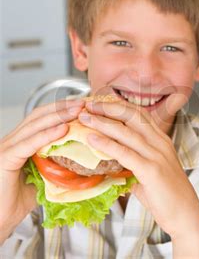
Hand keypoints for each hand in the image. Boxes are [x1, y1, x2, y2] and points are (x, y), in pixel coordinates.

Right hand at [0, 98, 83, 240]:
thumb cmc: (18, 202)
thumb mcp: (44, 178)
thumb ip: (58, 165)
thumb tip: (84, 159)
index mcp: (21, 142)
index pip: (41, 118)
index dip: (62, 110)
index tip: (83, 105)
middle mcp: (12, 141)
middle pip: (39, 116)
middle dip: (63, 107)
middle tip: (84, 102)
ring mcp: (7, 148)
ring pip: (34, 126)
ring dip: (58, 116)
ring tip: (78, 110)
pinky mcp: (5, 159)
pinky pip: (28, 144)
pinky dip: (47, 135)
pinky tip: (63, 129)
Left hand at [79, 99, 198, 256]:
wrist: (185, 214)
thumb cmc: (167, 196)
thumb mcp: (150, 172)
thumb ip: (132, 163)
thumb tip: (107, 163)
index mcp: (162, 140)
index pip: (139, 114)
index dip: (118, 105)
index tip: (99, 102)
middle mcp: (161, 143)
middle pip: (133, 116)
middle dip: (109, 107)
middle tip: (88, 104)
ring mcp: (157, 156)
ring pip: (127, 132)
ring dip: (103, 122)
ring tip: (84, 117)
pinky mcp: (152, 171)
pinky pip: (125, 153)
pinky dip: (106, 144)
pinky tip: (92, 139)